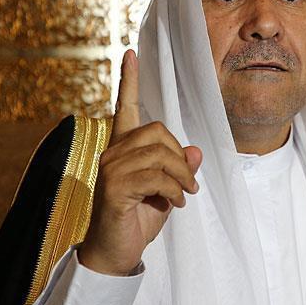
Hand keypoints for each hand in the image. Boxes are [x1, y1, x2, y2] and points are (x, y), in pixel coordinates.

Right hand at [78, 50, 202, 275]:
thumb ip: (181, 168)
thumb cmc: (141, 217)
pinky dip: (174, 190)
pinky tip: (175, 203)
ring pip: (160, 155)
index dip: (129, 80)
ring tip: (184, 194)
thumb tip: (196, 151)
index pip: (126, 107)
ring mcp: (110, 169)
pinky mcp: (114, 188)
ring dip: (182, 177)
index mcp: (123, 148)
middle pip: (158, 131)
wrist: (117, 252)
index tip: (130, 52)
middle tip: (189, 183)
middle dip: (181, 157)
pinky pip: (156, 177)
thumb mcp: (169, 189)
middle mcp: (112, 153)